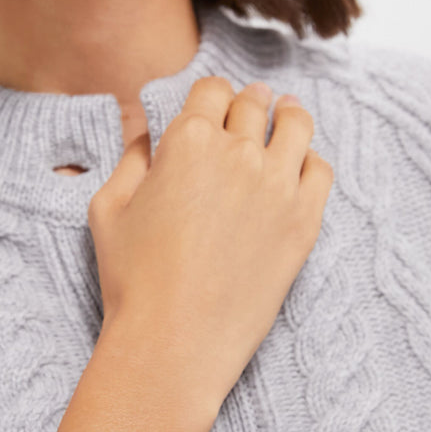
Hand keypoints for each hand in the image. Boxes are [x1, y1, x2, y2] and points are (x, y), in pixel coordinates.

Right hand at [87, 77, 333, 411]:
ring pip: (297, 125)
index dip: (212, 93)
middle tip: (254, 102)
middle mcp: (238, 152)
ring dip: (289, 116)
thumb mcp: (109, 207)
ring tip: (287, 116)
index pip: (211, 90)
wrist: (174, 341)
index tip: (216, 101)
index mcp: (188, 140)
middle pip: (253, 104)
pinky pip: (321, 170)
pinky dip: (311, 160)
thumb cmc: (132, 279)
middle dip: (250, 100)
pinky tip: (301, 166)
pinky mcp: (304, 221)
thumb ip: (130, 156)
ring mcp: (277, 185)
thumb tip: (141, 126)